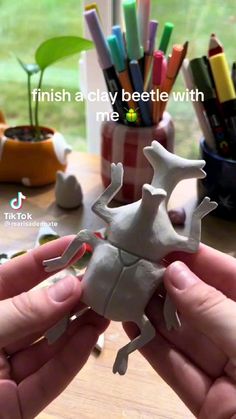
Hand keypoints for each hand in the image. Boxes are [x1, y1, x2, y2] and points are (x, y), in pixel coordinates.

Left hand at [0, 236, 107, 417]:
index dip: (49, 258)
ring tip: (106, 305)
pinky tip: (92, 334)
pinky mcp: (18, 404)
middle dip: (72, 294)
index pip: (18, 275)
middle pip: (40, 310)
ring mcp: (6, 371)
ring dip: (79, 325)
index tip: (81, 245)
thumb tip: (70, 288)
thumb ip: (24, 311)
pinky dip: (73, 357)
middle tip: (103, 280)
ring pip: (49, 343)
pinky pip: (50, 378)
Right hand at [124, 244, 235, 417]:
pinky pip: (178, 370)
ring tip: (125, 289)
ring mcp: (229, 373)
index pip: (230, 277)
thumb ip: (214, 310)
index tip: (163, 242)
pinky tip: (131, 326)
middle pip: (202, 305)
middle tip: (135, 264)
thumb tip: (176, 274)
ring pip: (186, 336)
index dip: (197, 258)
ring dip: (154, 314)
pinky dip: (153, 349)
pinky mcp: (210, 403)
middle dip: (169, 285)